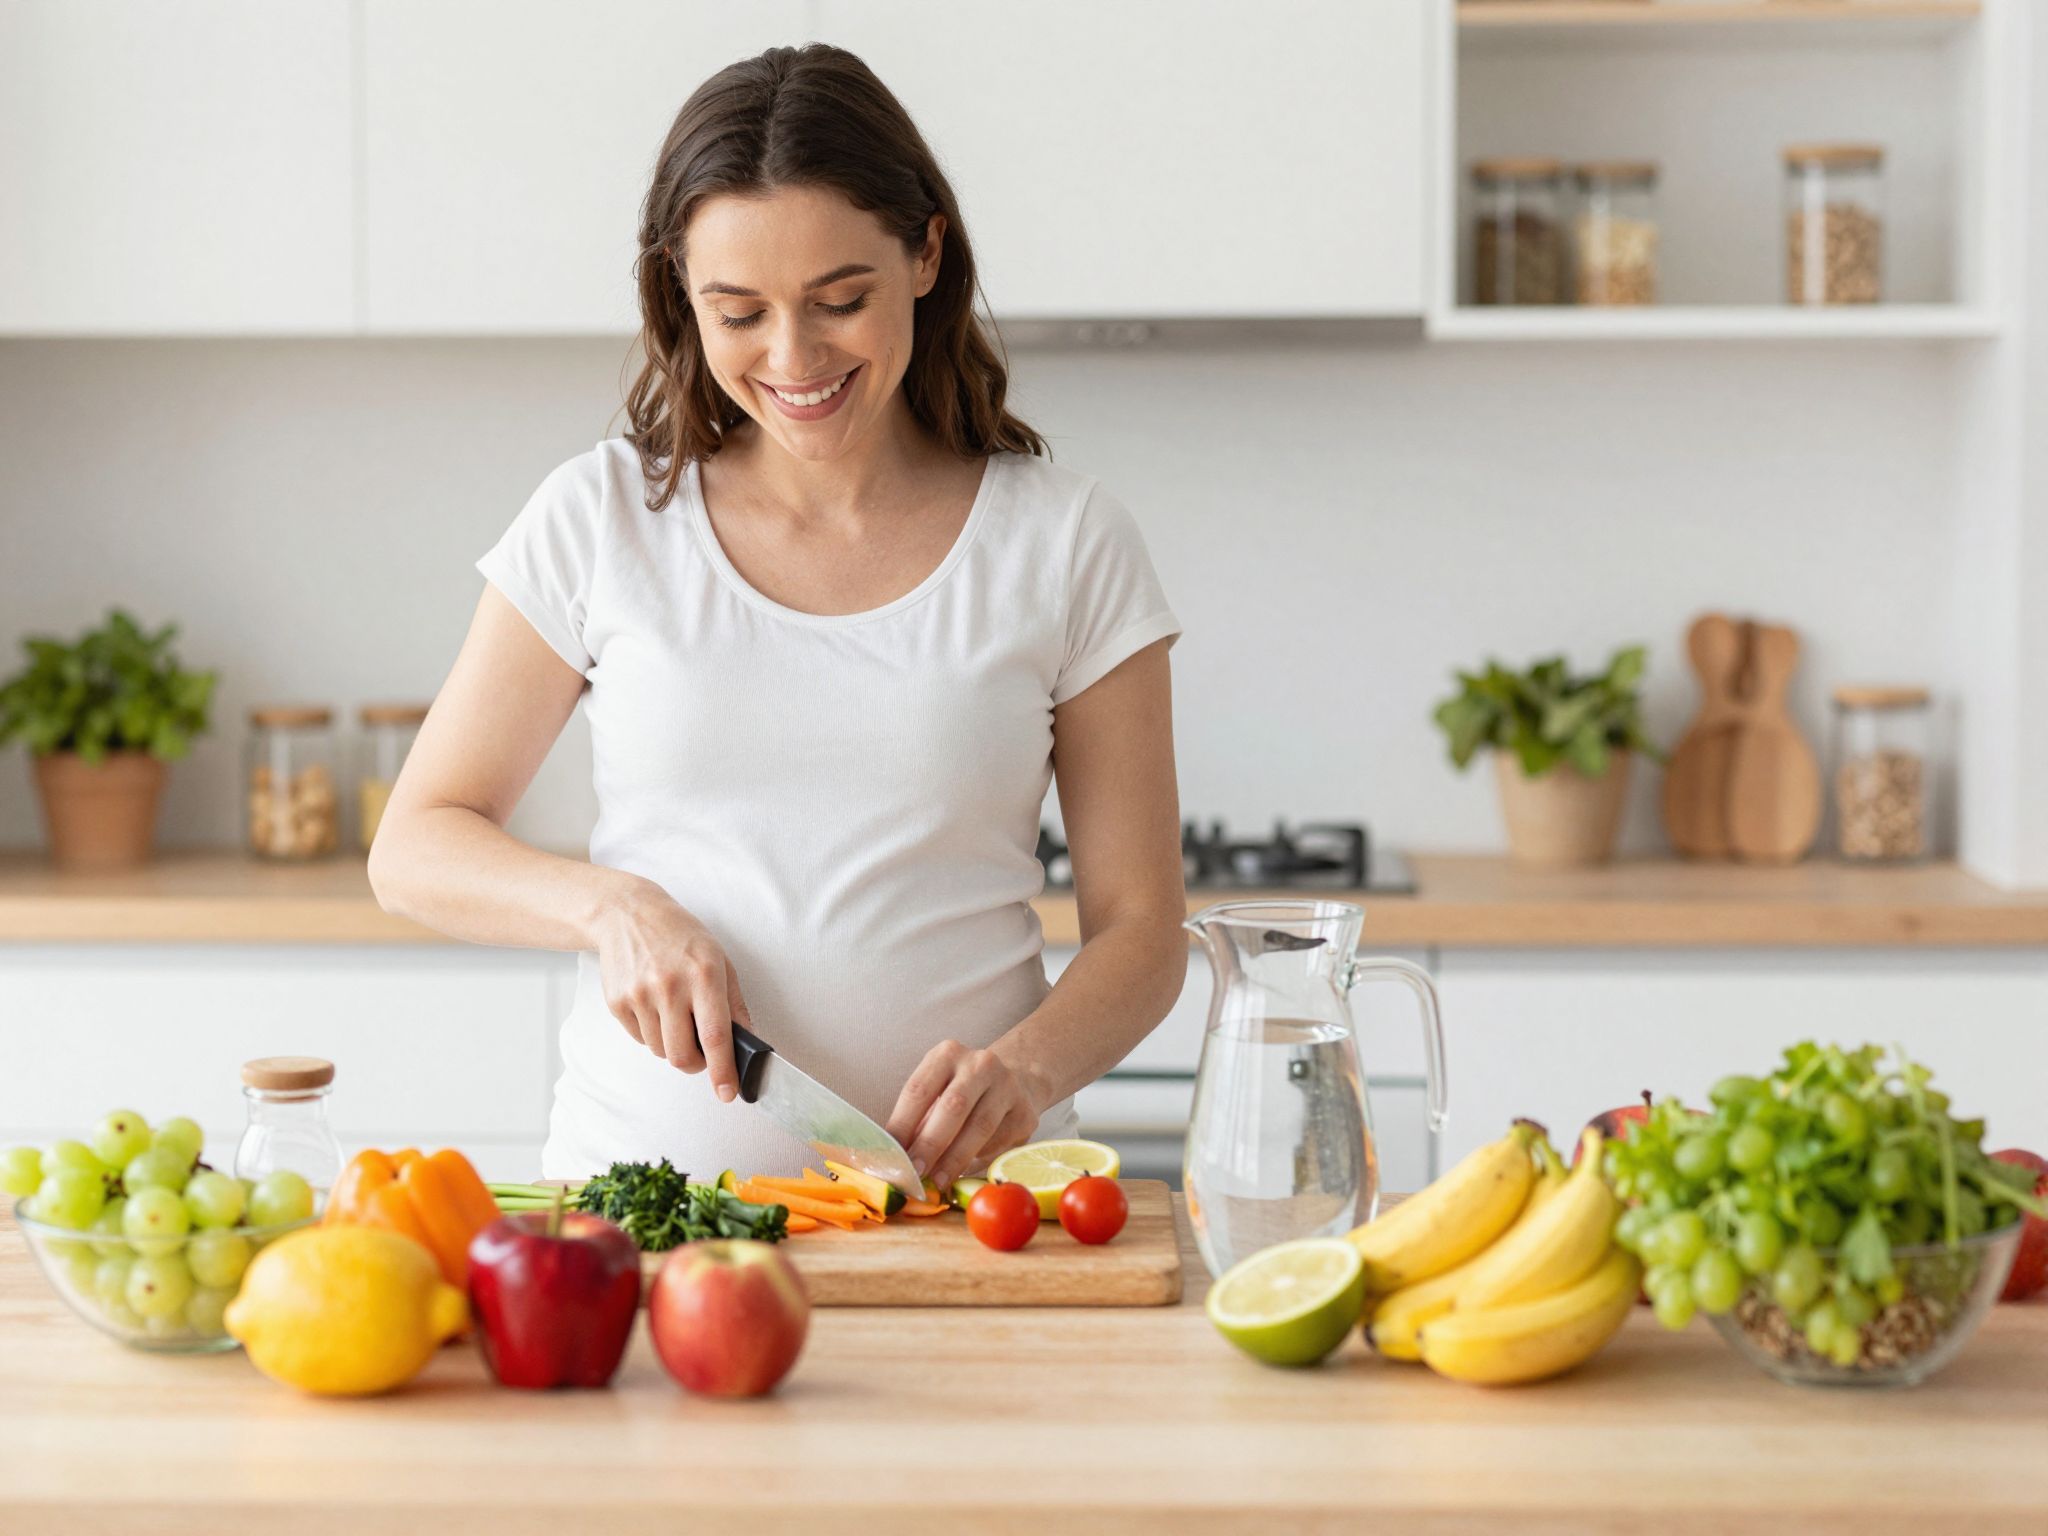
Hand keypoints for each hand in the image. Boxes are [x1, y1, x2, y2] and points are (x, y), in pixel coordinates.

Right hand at [592, 880, 751, 1101]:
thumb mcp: (720, 960)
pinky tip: (654, 1005)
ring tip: (675, 1014)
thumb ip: (735, 1005)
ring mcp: (639, 995)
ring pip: (660, 1051)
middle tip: (702, 1055)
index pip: (715, 1036)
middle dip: (696, 1065)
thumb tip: (746, 1043)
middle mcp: (670, 986)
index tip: (728, 1093)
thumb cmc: (681, 938)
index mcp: (704, 974)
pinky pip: (639, 1039)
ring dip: (673, 1045)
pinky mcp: (617, 1002)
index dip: (723, 1070)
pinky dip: (652, 1033)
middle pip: (682, 1055)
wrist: (628, 915)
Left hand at [885, 1041, 1046, 1190]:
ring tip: (937, 1181)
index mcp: (947, 1054)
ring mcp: (1008, 1086)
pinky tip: (963, 1172)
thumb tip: (894, 1159)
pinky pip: (999, 1142)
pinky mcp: (1026, 1113)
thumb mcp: (937, 1092)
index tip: (892, 1155)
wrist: (1016, 1080)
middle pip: (952, 1107)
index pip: (919, 1090)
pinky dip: (978, 1160)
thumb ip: (917, 1120)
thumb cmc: (963, 1092)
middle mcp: (980, 1064)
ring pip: (979, 1127)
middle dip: (930, 1144)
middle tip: (915, 1173)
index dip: (902, 1125)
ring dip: (955, 1159)